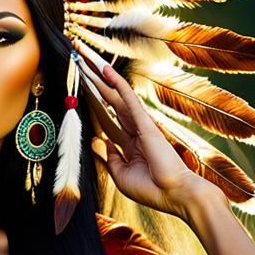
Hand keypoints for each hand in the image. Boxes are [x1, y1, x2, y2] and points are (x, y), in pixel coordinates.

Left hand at [82, 57, 222, 220]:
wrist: (175, 195)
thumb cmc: (152, 189)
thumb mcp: (120, 174)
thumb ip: (108, 157)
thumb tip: (96, 140)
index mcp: (130, 144)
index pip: (107, 118)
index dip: (94, 103)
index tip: (81, 89)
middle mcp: (135, 130)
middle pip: (109, 101)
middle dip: (93, 83)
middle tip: (79, 62)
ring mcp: (140, 124)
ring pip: (115, 95)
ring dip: (99, 77)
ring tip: (84, 58)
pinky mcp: (145, 122)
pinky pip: (128, 98)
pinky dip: (116, 83)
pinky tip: (104, 70)